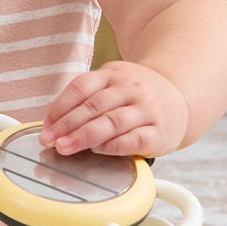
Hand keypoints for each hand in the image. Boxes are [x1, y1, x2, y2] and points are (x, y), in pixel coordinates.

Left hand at [39, 62, 189, 159]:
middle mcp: (130, 89)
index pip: (81, 87)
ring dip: (84, 136)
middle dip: (67, 125)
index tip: (46, 125)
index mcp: (113, 74)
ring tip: (65, 148)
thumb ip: (87, 98)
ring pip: (112, 122)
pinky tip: (97, 151)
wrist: (181, 96)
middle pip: (93, 105)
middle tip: (49, 140)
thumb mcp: (113, 84)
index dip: (60, 107)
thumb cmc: (137, 95)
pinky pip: (133, 139)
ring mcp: (146, 109)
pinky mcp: (159, 132)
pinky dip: (113, 146)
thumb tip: (54, 123)